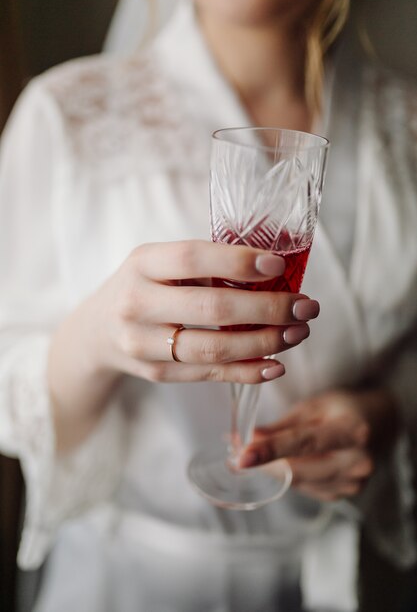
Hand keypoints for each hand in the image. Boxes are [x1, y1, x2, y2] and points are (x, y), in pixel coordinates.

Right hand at [86, 240, 318, 383]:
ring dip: (265, 343)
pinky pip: (208, 374)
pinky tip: (275, 364)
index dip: (238, 261)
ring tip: (298, 333)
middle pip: (212, 308)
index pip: (193, 257)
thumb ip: (203, 264)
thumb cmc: (143, 287)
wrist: (97, 331)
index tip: (278, 266)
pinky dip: (246, 371)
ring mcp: (143, 343)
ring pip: (214, 347)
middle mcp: (137, 303)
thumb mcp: (158, 263)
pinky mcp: (155, 373)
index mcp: (142, 263)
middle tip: (306, 306)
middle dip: (268, 308)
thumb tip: (272, 270)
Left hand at [239, 388, 398, 500]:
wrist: (380, 426)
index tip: (242, 456)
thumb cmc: (344, 408)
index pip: (305, 443)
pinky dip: (289, 475)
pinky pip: (305, 488)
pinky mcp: (345, 495)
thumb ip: (283, 425)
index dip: (271, 450)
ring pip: (298, 482)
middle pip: (298, 469)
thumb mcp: (315, 405)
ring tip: (255, 454)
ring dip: (273, 469)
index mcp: (353, 431)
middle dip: (264, 461)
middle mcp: (358, 462)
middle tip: (236, 450)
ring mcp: (353, 483)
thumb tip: (247, 438)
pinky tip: (284, 462)